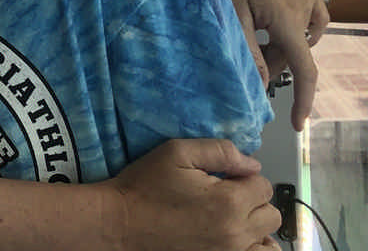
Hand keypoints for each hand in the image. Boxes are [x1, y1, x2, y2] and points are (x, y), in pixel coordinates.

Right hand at [110, 139, 278, 250]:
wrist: (121, 223)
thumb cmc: (144, 186)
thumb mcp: (176, 152)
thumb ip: (219, 151)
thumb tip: (251, 164)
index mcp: (228, 201)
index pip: (263, 185)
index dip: (243, 176)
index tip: (222, 177)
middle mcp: (236, 232)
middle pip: (271, 213)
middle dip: (252, 200)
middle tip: (225, 195)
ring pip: (268, 240)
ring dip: (255, 226)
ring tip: (231, 218)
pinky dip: (251, 246)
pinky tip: (232, 236)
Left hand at [193, 0, 329, 128]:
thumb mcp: (229, 15)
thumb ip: (246, 51)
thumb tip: (258, 84)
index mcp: (285, 14)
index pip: (304, 67)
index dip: (304, 99)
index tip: (297, 122)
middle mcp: (304, 1)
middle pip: (300, 50)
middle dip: (279, 61)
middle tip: (251, 58)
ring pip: (307, 33)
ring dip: (286, 42)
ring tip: (257, 36)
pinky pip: (309, 13)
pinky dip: (294, 24)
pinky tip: (269, 20)